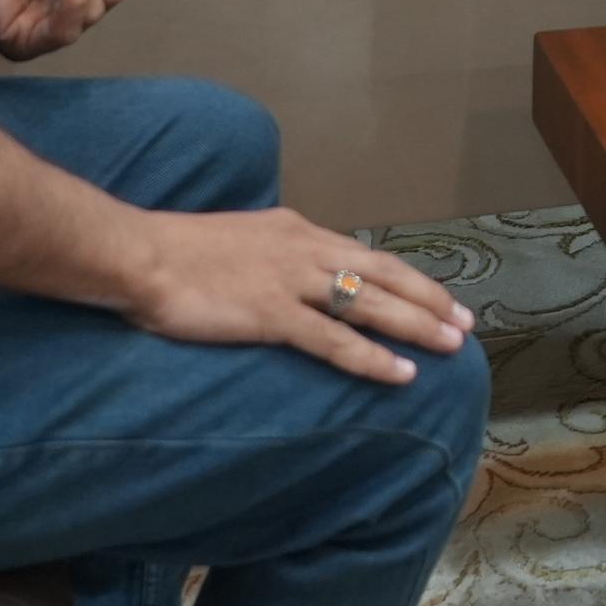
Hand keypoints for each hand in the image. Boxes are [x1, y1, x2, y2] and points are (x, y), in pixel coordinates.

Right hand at [120, 210, 473, 384]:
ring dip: (417, 325)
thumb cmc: (175, 253)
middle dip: (430, 299)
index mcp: (297, 232)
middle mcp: (305, 250)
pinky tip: (401, 373)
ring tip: (453, 344)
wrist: (138, 254)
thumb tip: (292, 277)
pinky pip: (335, 340)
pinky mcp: (273, 314)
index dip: (407, 278)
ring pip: (372, 304)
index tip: (438, 296)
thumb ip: (272, 258)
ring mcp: (292, 281)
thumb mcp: (239, 242)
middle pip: (384, 274)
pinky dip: (373, 357)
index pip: (366, 255)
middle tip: (466, 322)